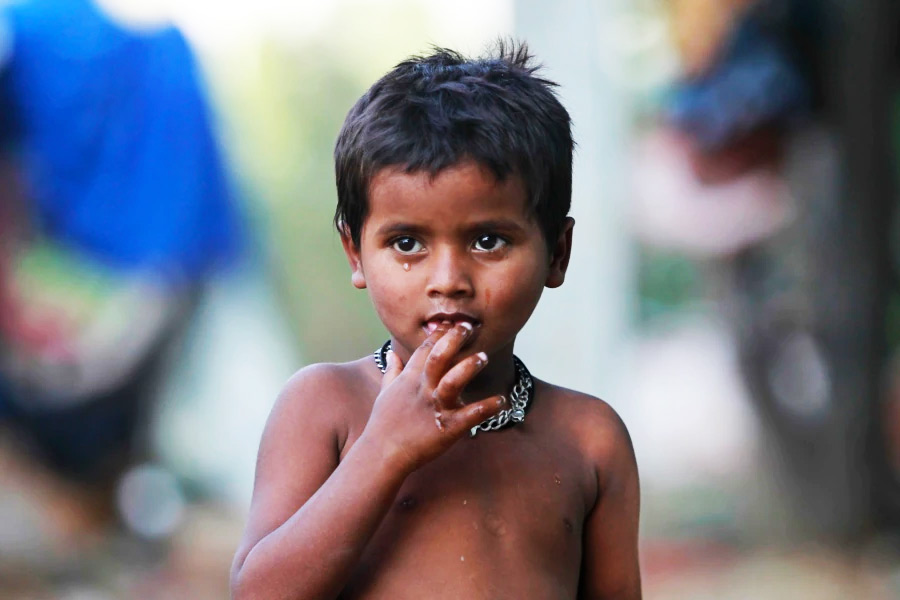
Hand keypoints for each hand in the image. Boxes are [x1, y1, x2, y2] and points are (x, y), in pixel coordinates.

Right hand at [362, 324, 506, 472]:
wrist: (381, 454)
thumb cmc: (383, 424)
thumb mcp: (385, 393)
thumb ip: (392, 371)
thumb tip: (391, 353)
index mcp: (410, 379)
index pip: (425, 348)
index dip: (440, 333)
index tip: (453, 321)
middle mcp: (422, 389)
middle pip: (439, 357)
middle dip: (454, 339)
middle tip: (469, 327)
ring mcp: (434, 408)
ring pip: (453, 381)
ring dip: (469, 367)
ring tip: (483, 357)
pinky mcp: (446, 428)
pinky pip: (469, 415)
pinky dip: (486, 407)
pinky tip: (501, 401)